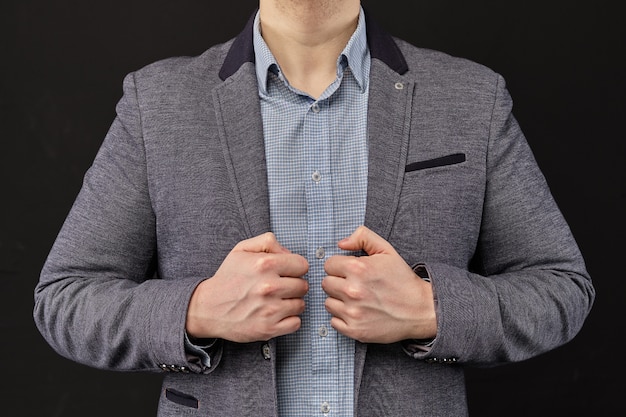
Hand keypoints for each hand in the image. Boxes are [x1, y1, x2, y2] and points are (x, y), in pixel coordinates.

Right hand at [186, 232, 308, 342]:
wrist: (208, 308)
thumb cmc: (227, 279)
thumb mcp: (242, 250)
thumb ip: (268, 242)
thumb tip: (289, 253)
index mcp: (264, 264)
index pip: (302, 265)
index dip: (295, 268)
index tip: (286, 272)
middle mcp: (268, 287)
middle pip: (303, 285)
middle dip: (293, 285)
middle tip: (279, 287)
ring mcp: (270, 310)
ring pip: (301, 304)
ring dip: (291, 302)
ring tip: (276, 300)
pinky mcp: (269, 329)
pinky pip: (296, 323)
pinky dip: (289, 320)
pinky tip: (276, 314)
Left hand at [322, 226, 435, 342]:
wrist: (420, 309)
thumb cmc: (402, 280)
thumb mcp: (386, 250)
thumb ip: (362, 237)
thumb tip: (341, 243)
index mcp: (358, 269)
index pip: (329, 265)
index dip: (339, 266)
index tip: (351, 271)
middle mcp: (352, 291)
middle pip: (326, 283)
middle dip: (338, 282)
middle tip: (355, 285)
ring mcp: (353, 312)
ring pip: (328, 302)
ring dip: (339, 300)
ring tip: (357, 299)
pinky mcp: (355, 330)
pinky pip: (333, 321)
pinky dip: (343, 318)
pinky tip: (357, 312)